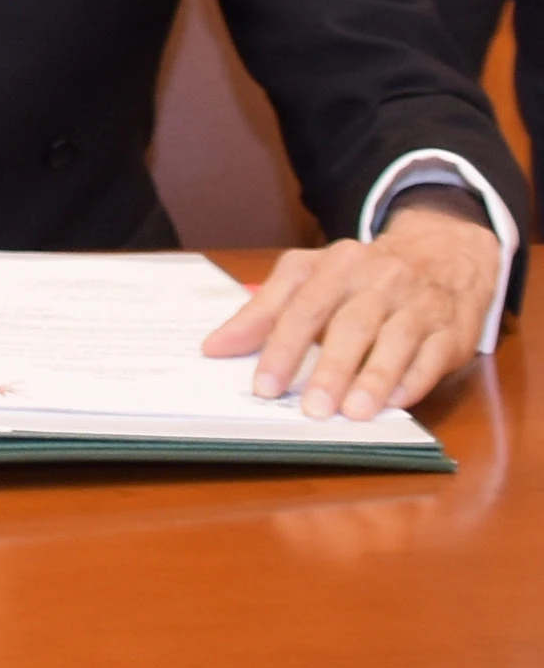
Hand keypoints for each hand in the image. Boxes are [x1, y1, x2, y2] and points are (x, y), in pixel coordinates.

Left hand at [200, 204, 497, 420]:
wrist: (442, 254)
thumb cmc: (360, 276)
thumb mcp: (308, 278)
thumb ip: (261, 311)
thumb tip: (214, 348)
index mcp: (336, 265)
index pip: (303, 307)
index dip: (282, 347)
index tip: (264, 386)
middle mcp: (380, 280)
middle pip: (351, 325)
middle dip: (330, 368)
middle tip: (311, 408)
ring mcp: (420, 303)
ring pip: (396, 340)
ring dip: (374, 378)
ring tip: (353, 413)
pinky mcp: (452, 330)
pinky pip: (433, 356)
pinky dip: (413, 380)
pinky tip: (396, 402)